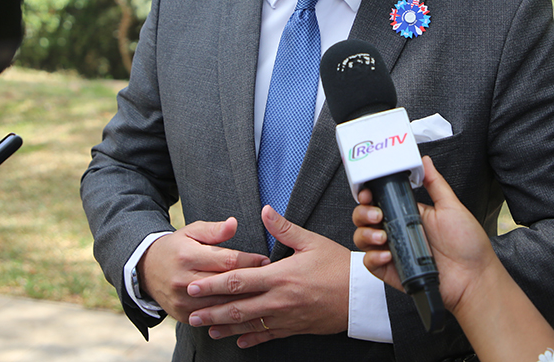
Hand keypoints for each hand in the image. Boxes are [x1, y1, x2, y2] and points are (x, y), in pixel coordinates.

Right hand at [137, 217, 269, 322]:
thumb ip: (214, 230)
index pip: (226, 260)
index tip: (266, 259)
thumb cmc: (177, 246)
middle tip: (271, 279)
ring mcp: (182, 300)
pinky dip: (228, 315)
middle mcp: (184, 280)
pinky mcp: (182, 315)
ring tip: (263, 296)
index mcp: (188, 256)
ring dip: (243, 301)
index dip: (249, 261)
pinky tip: (245, 311)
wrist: (147, 270)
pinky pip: (210, 317)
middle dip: (250, 281)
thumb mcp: (192, 231)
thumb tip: (234, 223)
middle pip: (225, 284)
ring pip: (220, 304)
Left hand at [185, 206, 350, 348]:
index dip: (214, 284)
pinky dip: (252, 340)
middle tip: (191, 314)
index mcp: (280, 276)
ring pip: (250, 325)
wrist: (362, 295)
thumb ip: (284, 228)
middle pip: (238, 308)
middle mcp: (279, 299)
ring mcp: (286, 317)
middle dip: (212, 311)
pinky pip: (269, 335)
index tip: (194, 285)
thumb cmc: (338, 265)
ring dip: (226, 328)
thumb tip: (265, 210)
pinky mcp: (296, 328)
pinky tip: (239, 343)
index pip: (239, 281)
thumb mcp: (312, 241)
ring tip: (207, 330)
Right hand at [352, 155, 497, 313]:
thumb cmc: (468, 245)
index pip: (380, 201)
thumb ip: (435, 183)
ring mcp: (394, 251)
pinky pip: (370, 263)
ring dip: (366, 234)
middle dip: (363, 213)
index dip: (368, 195)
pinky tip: (388, 254)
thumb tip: (424, 161)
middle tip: (377, 215)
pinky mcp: (392, 271)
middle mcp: (398, 231)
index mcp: (409, 214)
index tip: (368, 192)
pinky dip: (373, 258)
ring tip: (383, 236)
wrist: (474, 277)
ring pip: (363, 239)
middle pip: (365, 218)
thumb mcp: (451, 207)